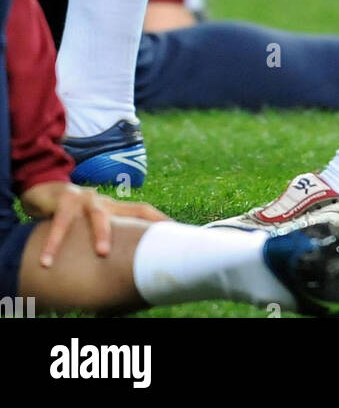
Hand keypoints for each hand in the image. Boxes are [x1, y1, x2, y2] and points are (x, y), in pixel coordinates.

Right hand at [20, 181, 167, 266]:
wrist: (44, 191)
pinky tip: (47, 261)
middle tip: (149, 250)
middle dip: (140, 230)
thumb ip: (105, 236)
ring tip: (102, 253)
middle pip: (129, 212)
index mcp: (114, 208)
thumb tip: (117, 264)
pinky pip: (61, 224)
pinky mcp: (65, 200)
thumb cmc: (73, 214)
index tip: (177, 229)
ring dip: (101, 233)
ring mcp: (86, 198)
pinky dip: (54, 243)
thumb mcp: (91, 223)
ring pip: (98, 215)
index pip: (143, 211)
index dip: (159, 220)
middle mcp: (105, 201)